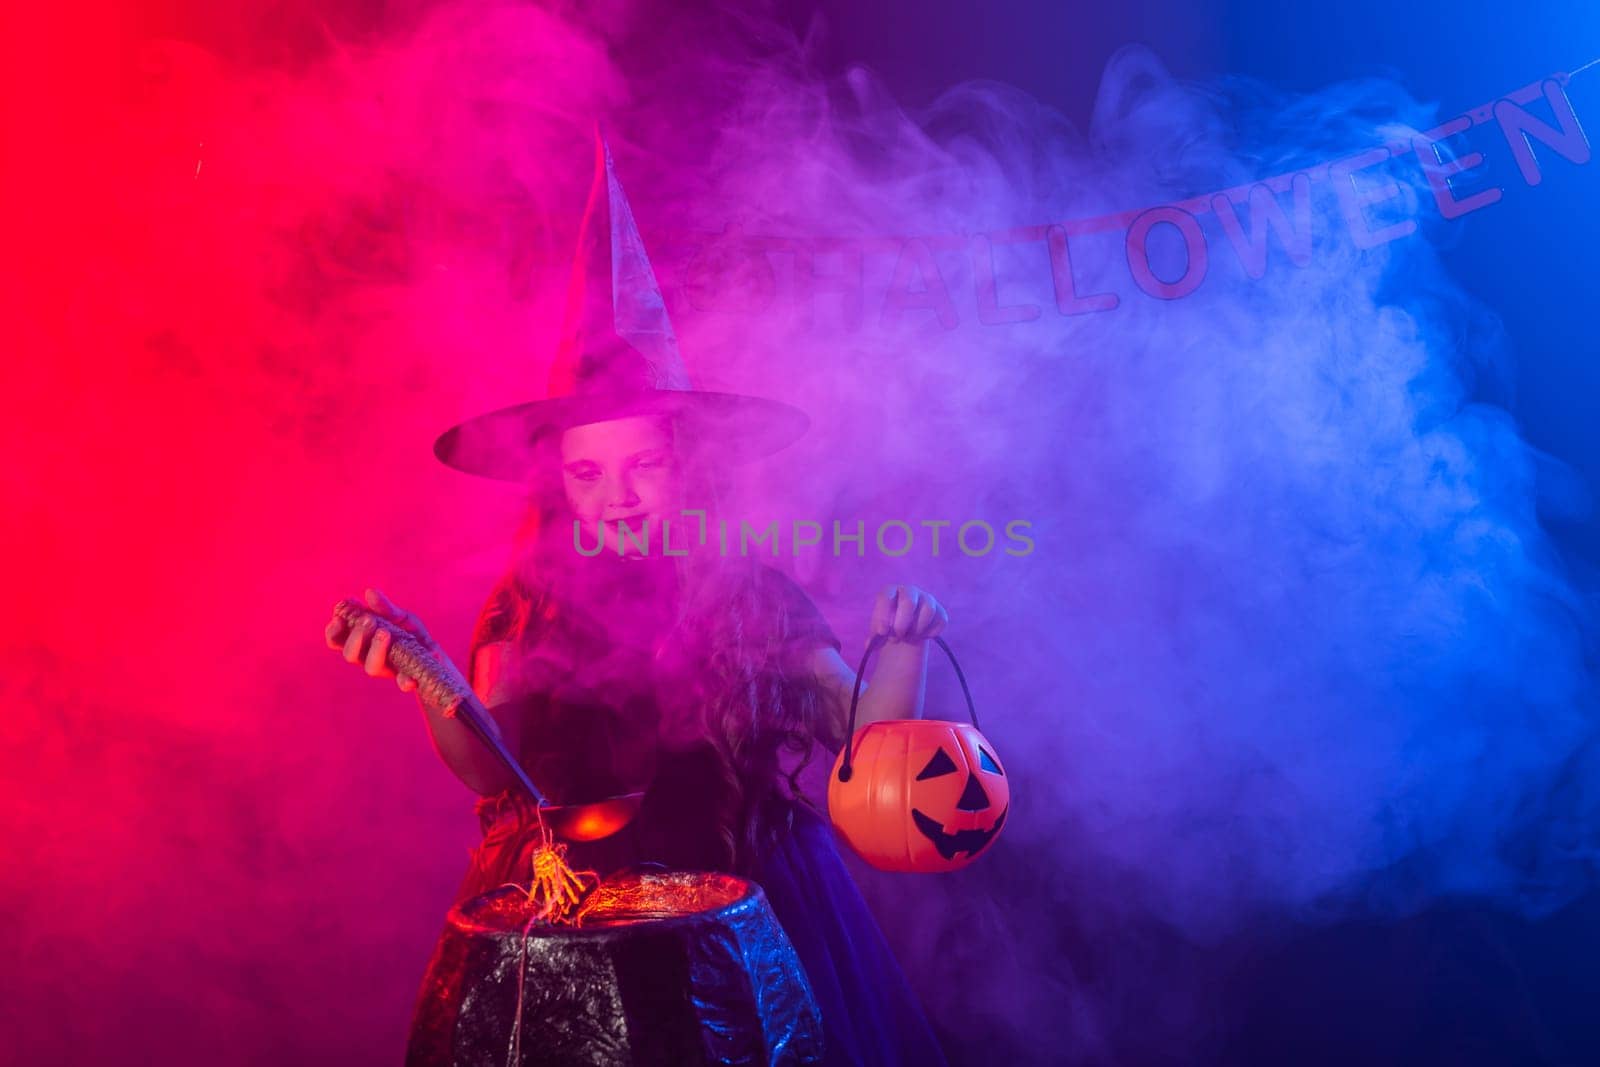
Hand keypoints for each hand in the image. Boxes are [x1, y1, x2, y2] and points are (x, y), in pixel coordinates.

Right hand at [325, 587, 440, 693]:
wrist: (435, 655)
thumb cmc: (410, 634)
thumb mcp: (400, 617)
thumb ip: (385, 607)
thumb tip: (369, 592)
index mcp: (362, 643)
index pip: (338, 641)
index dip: (333, 632)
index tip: (338, 618)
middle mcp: (369, 658)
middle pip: (351, 655)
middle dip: (355, 637)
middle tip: (367, 620)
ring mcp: (387, 670)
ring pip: (371, 668)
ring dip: (375, 650)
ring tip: (384, 633)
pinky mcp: (407, 679)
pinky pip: (403, 682)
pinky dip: (405, 681)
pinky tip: (409, 679)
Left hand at [868, 584, 947, 644]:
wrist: (905, 632)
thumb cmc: (888, 627)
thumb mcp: (878, 632)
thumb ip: (873, 637)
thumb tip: (869, 644)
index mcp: (890, 591)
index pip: (886, 597)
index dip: (883, 614)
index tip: (882, 632)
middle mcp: (909, 591)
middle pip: (909, 602)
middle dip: (902, 624)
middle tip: (897, 637)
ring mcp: (927, 598)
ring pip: (928, 610)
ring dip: (917, 629)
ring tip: (908, 637)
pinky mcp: (940, 611)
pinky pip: (940, 621)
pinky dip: (929, 633)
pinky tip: (920, 636)